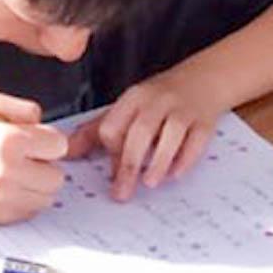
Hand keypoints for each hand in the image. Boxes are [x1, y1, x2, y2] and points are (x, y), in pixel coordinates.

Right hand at [0, 95, 67, 223]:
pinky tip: (9, 186)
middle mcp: (11, 173)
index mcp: (11, 142)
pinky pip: (32, 210)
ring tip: (19, 172)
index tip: (35, 139)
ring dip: (38, 184)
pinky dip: (26, 199)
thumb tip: (44, 124)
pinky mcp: (3, 217)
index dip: (48, 139)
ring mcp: (7, 199)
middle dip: (45, 164)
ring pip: (48, 197)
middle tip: (26, 157)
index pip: (59, 145)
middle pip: (57, 176)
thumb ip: (23, 108)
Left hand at [68, 72, 220, 199]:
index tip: (112, 173)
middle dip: (129, 164)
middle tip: (122, 193)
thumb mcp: (127, 108)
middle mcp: (158, 101)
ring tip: (149, 183)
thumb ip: (97, 130)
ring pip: (171, 133)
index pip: (114, 124)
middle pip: (140, 131)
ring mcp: (183, 109)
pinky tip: (176, 174)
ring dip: (159, 160)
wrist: (204, 79)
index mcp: (134, 98)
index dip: (111, 150)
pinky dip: (186, 158)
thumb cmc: (158, 100)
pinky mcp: (205, 121)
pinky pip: (196, 140)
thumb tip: (67, 152)